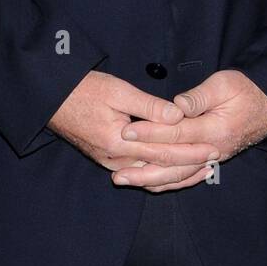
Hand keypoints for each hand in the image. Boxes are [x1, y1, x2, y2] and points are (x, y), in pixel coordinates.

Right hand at [48, 71, 220, 190]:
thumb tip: (178, 117)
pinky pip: (138, 174)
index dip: (190, 152)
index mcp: (119, 143)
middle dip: (189, 166)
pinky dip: (158, 174)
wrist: (52, 98)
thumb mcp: (119, 91)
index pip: (164, 152)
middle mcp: (115, 160)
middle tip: (214, 161)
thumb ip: (150, 107)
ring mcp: (110, 163)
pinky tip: (172, 171)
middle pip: (159, 169)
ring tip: (200, 171)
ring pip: (149, 176)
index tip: (212, 148)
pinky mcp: (107, 160)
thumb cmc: (84, 89)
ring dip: (176, 174)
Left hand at [113, 70, 266, 192]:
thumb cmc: (247, 90)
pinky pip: (185, 177)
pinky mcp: (211, 162)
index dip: (150, 132)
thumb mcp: (225, 84)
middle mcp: (213, 150)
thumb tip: (177, 106)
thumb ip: (200, 96)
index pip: (176, 133)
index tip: (126, 130)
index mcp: (216, 130)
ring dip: (148, 179)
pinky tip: (148, 183)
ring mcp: (213, 159)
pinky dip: (166, 182)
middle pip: (172, 161)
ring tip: (123, 179)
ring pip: (177, 175)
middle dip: (141, 163)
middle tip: (115, 166)